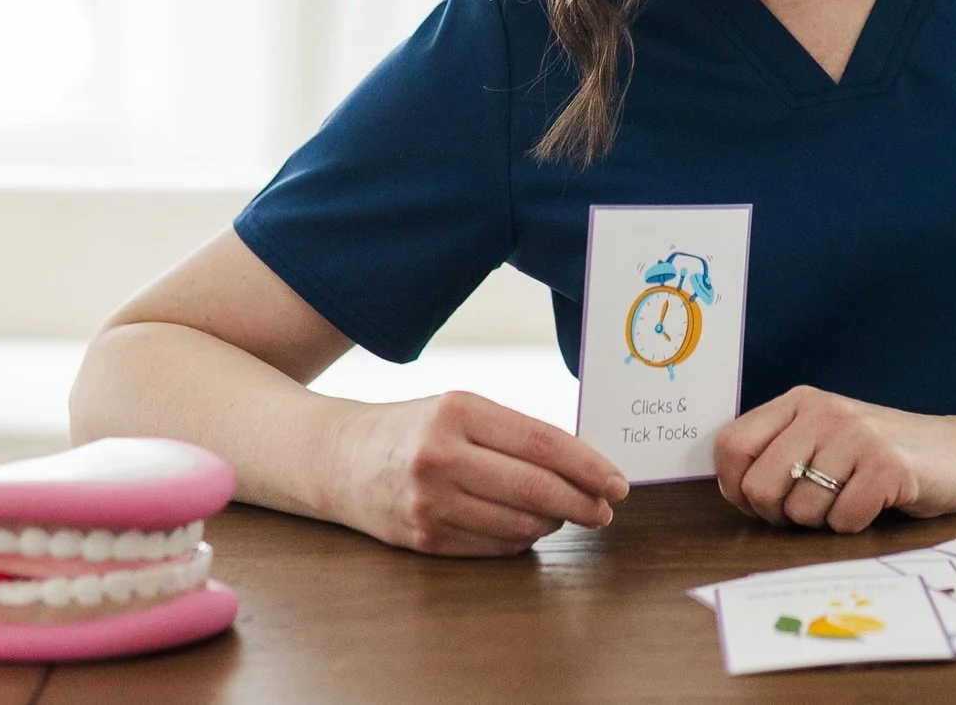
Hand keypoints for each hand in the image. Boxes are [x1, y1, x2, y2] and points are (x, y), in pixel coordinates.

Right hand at [331, 391, 629, 555]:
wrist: (338, 460)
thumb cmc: (415, 428)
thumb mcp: (462, 408)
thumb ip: (517, 432)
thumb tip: (585, 465)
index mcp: (459, 412)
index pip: (544, 443)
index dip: (589, 467)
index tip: (617, 482)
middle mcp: (441, 458)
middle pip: (536, 489)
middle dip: (584, 503)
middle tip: (607, 509)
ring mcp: (430, 503)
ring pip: (520, 523)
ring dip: (555, 523)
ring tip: (567, 513)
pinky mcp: (423, 539)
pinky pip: (494, 546)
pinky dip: (522, 539)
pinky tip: (531, 526)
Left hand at [713, 386, 955, 532]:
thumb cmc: (883, 459)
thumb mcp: (825, 440)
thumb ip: (779, 453)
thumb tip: (731, 489)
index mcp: (801, 400)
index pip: (731, 445)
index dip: (736, 487)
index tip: (762, 501)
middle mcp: (826, 410)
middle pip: (759, 486)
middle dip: (781, 515)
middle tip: (815, 507)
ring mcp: (859, 434)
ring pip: (802, 511)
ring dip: (825, 522)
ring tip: (853, 498)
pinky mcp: (889, 465)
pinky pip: (843, 520)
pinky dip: (856, 525)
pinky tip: (877, 504)